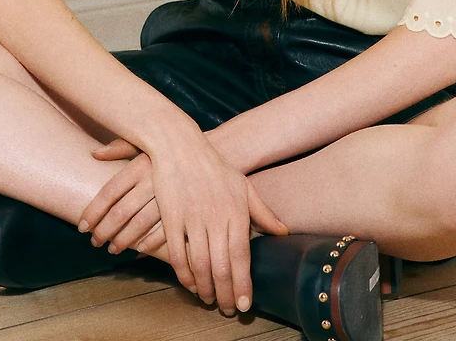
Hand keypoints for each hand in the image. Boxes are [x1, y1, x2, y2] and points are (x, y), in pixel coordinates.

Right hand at [83, 129, 288, 313]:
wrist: (180, 146)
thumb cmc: (214, 166)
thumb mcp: (242, 185)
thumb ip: (263, 211)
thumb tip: (283, 232)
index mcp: (236, 210)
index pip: (242, 256)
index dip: (243, 283)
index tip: (245, 304)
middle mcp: (216, 216)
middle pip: (221, 266)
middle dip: (225, 294)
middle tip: (228, 310)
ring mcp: (192, 217)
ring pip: (200, 264)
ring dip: (205, 287)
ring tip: (209, 300)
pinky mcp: (172, 217)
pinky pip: (177, 253)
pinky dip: (183, 273)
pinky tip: (189, 283)